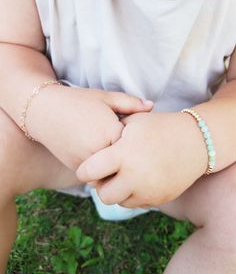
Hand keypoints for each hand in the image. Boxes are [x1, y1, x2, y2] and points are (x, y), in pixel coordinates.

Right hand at [29, 86, 152, 169]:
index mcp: (112, 133)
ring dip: (115, 167)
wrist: (44, 111)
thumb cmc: (78, 101)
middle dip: (129, 159)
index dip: (139, 142)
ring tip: (117, 155)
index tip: (143, 138)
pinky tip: (102, 157)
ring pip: (110, 173)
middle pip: (124, 163)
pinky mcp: (76, 168)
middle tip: (137, 154)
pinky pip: (96, 175)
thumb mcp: (106, 97)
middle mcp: (100, 152)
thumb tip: (152, 106)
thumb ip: (131, 104)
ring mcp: (86, 163)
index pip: (135, 145)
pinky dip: (102, 170)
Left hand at [77, 112, 206, 207]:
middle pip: (103, 195)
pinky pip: (137, 203)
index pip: (88, 172)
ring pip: (119, 202)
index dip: (84, 170)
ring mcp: (148, 191)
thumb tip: (93, 151)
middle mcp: (134, 176)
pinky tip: (139, 179)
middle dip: (101, 186)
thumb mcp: (133, 122)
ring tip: (125, 175)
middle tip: (107, 175)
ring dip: (118, 191)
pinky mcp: (159, 199)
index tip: (88, 167)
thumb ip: (110, 135)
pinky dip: (133, 194)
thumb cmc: (161, 127)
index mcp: (123, 154)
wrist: (197, 141)